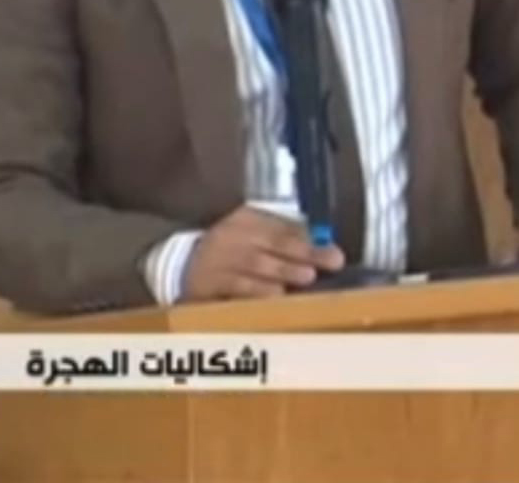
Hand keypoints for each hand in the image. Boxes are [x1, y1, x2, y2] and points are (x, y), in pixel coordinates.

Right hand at [181, 205, 344, 300]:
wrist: (182, 265)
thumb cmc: (231, 250)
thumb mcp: (254, 235)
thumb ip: (287, 240)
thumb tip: (325, 250)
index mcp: (247, 219)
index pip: (282, 229)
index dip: (310, 243)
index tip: (336, 256)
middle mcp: (233, 236)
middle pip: (271, 246)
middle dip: (301, 258)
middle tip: (322, 268)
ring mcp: (220, 261)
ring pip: (253, 268)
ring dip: (280, 275)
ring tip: (303, 280)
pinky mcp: (209, 285)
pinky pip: (234, 289)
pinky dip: (255, 293)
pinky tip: (275, 299)